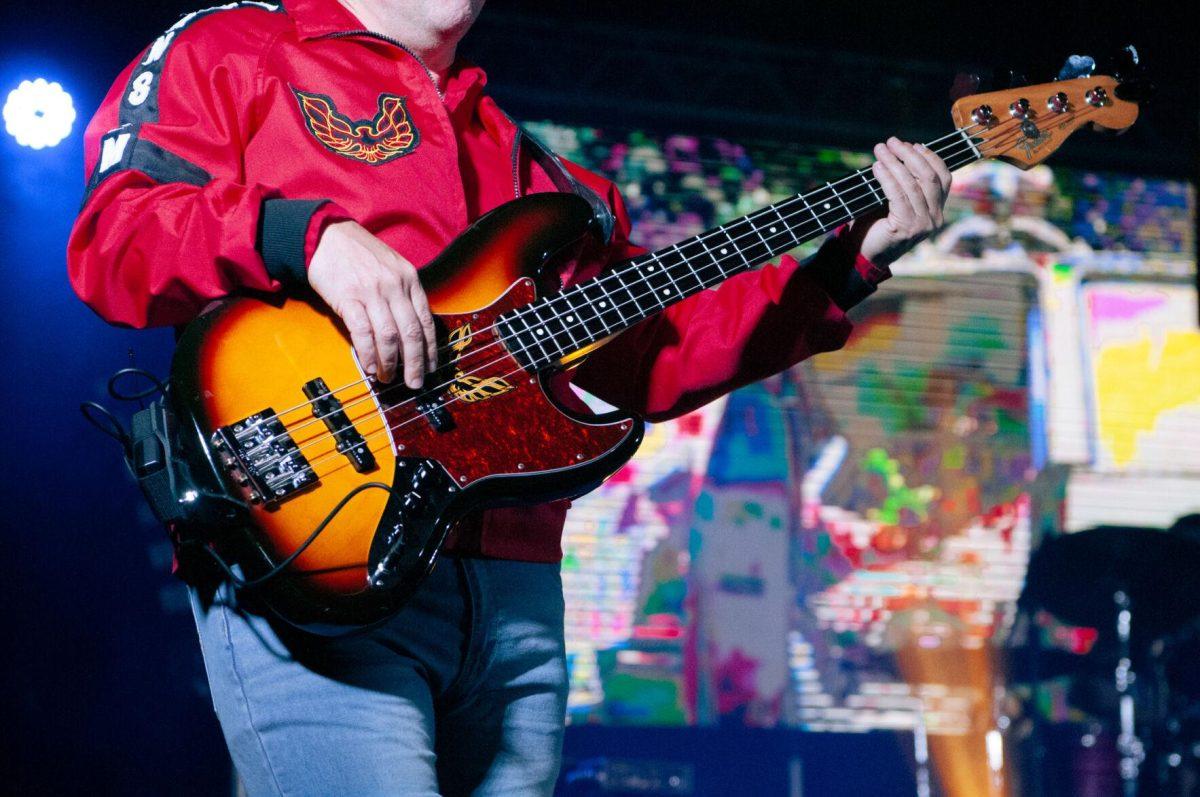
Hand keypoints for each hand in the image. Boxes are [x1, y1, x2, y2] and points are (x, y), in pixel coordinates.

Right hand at [308, 220, 436, 387]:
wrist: (326, 235)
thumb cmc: (359, 253)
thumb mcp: (391, 266)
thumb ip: (403, 293)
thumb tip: (410, 330)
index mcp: (409, 279)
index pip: (426, 320)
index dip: (429, 349)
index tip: (430, 368)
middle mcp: (394, 286)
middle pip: (411, 333)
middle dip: (415, 363)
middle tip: (414, 383)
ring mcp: (372, 292)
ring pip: (389, 336)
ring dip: (390, 363)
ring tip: (388, 378)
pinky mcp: (348, 298)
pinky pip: (363, 332)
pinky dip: (368, 353)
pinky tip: (370, 366)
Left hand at [851, 137, 951, 266]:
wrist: (862, 255)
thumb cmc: (875, 225)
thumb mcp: (895, 201)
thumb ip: (903, 182)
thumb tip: (898, 152)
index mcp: (936, 210)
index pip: (944, 178)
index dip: (931, 158)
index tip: (914, 144)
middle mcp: (934, 218)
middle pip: (930, 178)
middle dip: (910, 155)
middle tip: (892, 141)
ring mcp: (923, 225)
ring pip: (913, 184)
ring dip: (895, 162)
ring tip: (880, 150)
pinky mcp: (907, 228)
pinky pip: (898, 195)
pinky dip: (887, 177)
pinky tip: (877, 167)